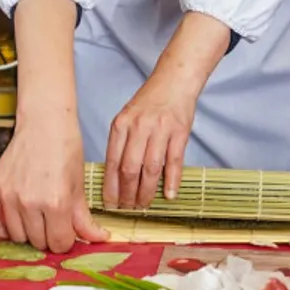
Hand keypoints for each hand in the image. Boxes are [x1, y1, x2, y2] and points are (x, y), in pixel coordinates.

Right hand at [0, 113, 107, 253]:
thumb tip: (99, 239)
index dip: (66, 241)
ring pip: (17, 236)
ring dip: (28, 233)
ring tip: (36, 219)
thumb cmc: (65, 149)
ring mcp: (9, 196)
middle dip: (48, 237)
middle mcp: (30, 202)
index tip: (67, 232)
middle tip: (53, 223)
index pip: (59, 243)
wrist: (44, 122)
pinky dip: (0, 230)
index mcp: (56, 202)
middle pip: (38, 242)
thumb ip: (84, 219)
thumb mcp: (79, 185)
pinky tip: (11, 226)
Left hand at [103, 70, 199, 210]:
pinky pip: (174, 162)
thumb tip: (114, 177)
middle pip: (130, 169)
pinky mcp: (180, 133)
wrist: (174, 81)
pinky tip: (169, 195)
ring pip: (151, 169)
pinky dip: (172, 181)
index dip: (110, 187)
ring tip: (144, 205)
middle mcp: (139, 127)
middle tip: (127, 208)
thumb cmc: (149, 102)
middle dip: (127, 194)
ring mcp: (161, 130)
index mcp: (121, 124)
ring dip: (147, 192)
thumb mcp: (127, 117)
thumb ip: (120, 143)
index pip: (112, 162)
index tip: (110, 203)